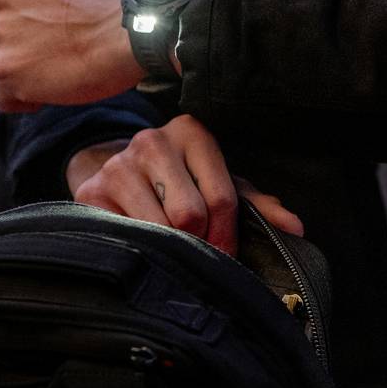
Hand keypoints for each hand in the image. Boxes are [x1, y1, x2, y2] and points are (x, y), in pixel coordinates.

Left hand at [0, 0, 141, 112]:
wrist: (133, 31)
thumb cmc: (109, 14)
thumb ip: (28, 4)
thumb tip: (17, 38)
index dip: (25, 33)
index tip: (55, 37)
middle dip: (20, 56)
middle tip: (60, 57)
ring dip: (24, 79)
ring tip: (61, 70)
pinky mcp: (4, 68)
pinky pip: (0, 99)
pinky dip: (25, 102)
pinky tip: (54, 87)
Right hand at [66, 120, 304, 253]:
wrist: (114, 171)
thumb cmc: (179, 181)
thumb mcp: (217, 184)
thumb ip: (257, 204)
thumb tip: (296, 227)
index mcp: (192, 132)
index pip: (222, 197)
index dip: (228, 235)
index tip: (226, 255)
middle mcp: (153, 141)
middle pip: (190, 214)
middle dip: (199, 242)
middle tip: (198, 253)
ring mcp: (119, 166)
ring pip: (158, 228)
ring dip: (170, 248)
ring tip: (172, 249)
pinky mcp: (91, 192)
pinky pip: (125, 234)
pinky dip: (140, 248)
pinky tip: (144, 246)